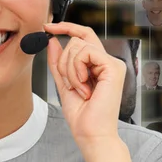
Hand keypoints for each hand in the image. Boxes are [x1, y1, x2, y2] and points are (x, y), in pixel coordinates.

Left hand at [45, 22, 125, 143]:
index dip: (66, 27)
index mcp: (100, 66)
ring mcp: (113, 64)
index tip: (48, 27)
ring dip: (69, 69)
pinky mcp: (113, 67)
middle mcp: (109, 63)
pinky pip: (86, 53)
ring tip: (79, 88)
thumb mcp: (64, 84)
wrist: (92, 134)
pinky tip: (84, 86)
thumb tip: (53, 41)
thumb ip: (58, 63)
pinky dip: (76, 70)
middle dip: (64, 60)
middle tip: (69, 83)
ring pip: (79, 46)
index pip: (84, 36)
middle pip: (78, 39)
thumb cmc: (83, 117)